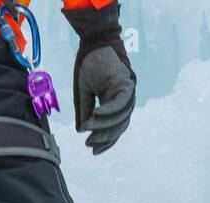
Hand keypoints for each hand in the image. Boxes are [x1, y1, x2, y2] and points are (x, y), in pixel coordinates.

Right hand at [64, 2, 136, 154]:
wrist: (93, 43)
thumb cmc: (89, 65)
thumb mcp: (82, 92)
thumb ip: (85, 111)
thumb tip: (81, 130)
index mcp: (113, 103)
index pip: (113, 127)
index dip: (104, 141)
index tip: (93, 151)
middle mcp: (123, 100)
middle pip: (119, 126)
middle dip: (104, 137)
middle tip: (91, 145)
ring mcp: (127, 93)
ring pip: (121, 118)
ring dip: (104, 126)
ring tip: (90, 131)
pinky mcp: (127, 84)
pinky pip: (119, 104)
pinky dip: (108, 113)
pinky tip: (96, 118)